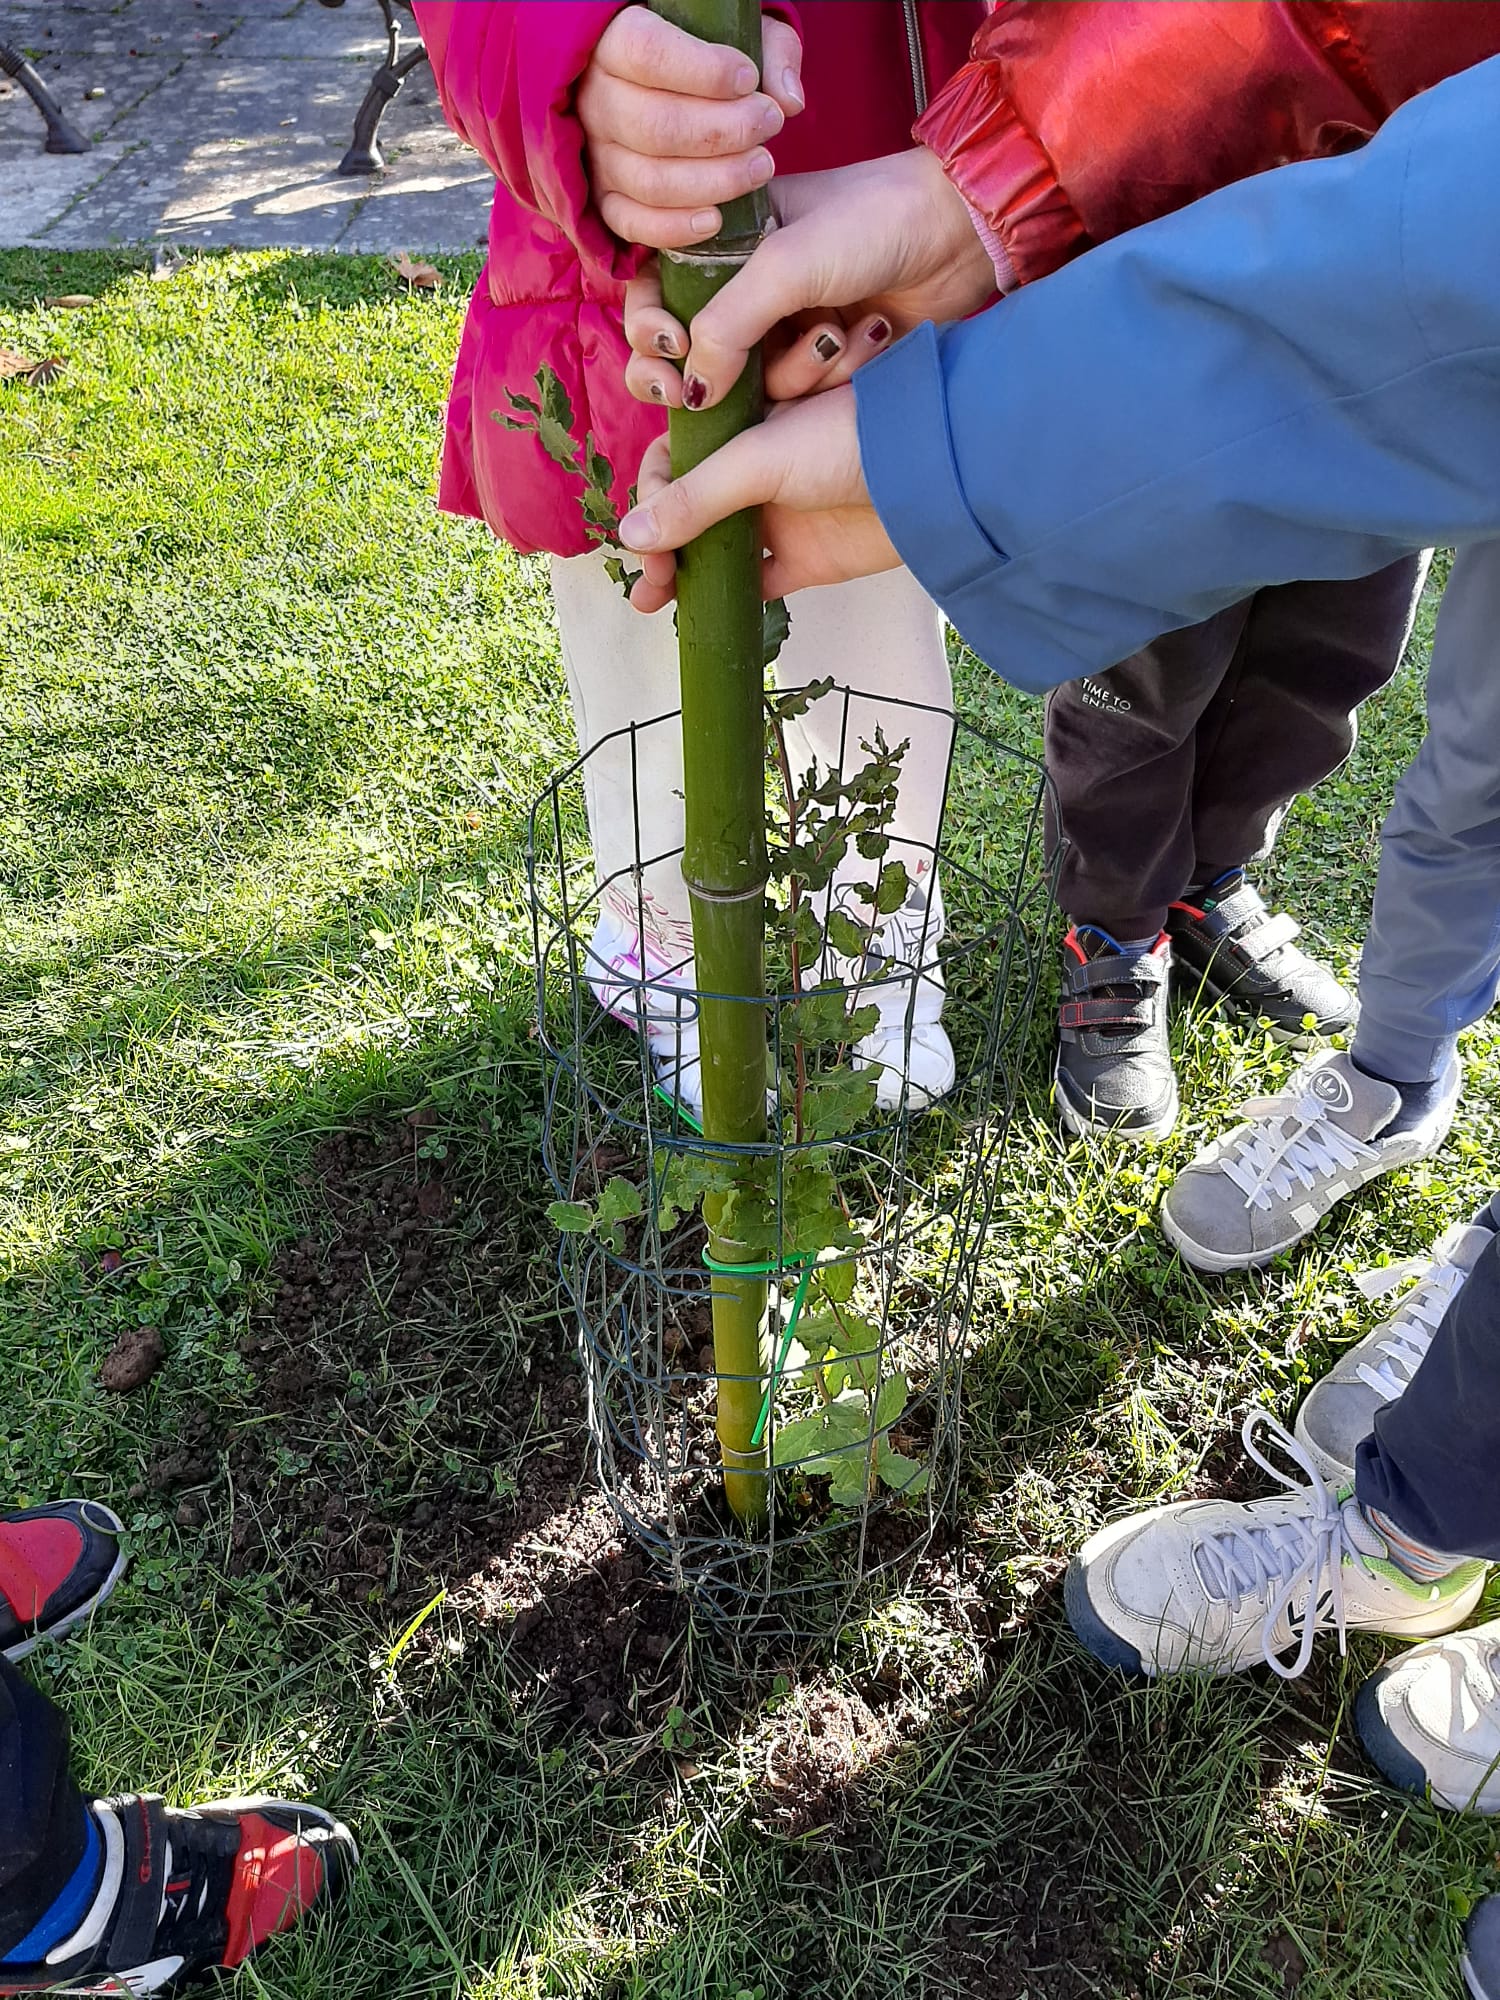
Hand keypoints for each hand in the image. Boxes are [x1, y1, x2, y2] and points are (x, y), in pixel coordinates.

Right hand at [577, 7, 803, 251]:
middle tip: (769, 124)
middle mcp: (595, 99)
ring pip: (649, 180)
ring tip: (761, 167)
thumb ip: (767, 50)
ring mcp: (596, 154)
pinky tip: (717, 219)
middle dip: (723, 131)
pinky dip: (674, 229)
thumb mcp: (736, 31)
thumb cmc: (703, 53)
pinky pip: (631, 223)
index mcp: (613, 42)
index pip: (649, 54)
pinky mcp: (603, 197)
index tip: (749, 79)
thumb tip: (789, 100)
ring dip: (714, 181)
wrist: (664, 87)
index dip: (704, 72)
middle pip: (655, 126)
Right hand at [618, 387, 898, 605]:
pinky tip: (702, 616)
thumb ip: (695, 497)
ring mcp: (782, 516)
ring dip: (683, 574)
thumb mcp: (758, 456)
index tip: (642, 534)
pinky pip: (758, 583)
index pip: (674, 462)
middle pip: (688, 511)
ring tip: (653, 601)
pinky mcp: (808, 559)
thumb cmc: (848, 434)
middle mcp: (755, 470)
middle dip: (658, 542)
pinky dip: (728, 600)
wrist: (932, 468)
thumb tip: (630, 534)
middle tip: (647, 579)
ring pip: (716, 550)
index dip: (652, 498)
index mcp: (739, 425)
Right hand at [622, 147, 995, 406]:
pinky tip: (863, 343)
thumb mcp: (785, 264)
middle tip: (711, 396)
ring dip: (791, 375)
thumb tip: (692, 393)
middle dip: (697, 381)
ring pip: (746, 391)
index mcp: (720, 246)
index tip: (672, 349)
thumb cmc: (871, 223)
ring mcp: (781, 334)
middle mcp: (744, 294)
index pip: (653, 296)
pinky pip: (796, 401)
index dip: (648, 329)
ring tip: (836, 336)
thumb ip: (725, 326)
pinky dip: (823, 383)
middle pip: (687, 358)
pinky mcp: (820, 369)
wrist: (958, 234)